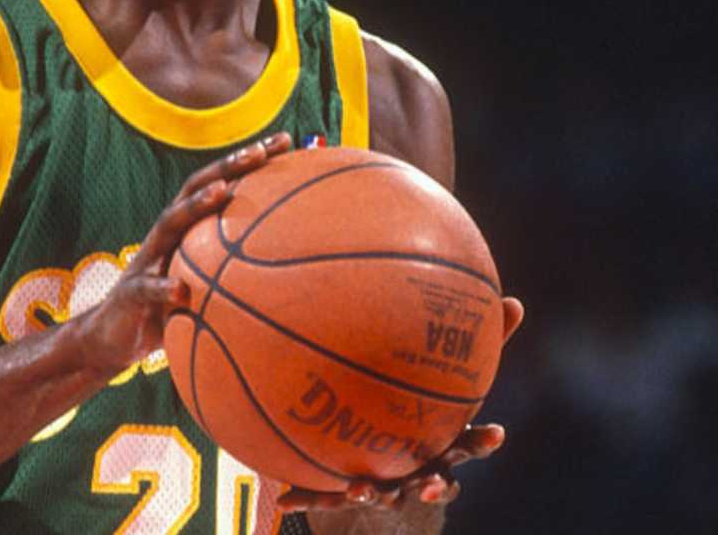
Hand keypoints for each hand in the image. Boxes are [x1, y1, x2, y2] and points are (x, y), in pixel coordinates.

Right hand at [75, 132, 292, 374]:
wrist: (115, 337)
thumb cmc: (170, 308)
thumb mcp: (206, 285)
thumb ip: (239, 272)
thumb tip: (299, 274)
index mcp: (188, 228)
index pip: (220, 184)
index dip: (250, 162)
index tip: (285, 141)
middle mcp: (168, 234)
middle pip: (196, 189)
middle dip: (228, 166)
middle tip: (259, 151)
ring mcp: (147, 259)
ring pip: (170, 223)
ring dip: (196, 206)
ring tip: (222, 193)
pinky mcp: (132, 291)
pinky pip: (148, 287)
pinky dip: (164, 287)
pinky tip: (181, 290)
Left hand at [280, 295, 525, 513]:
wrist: (377, 476)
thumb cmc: (418, 416)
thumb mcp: (443, 378)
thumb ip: (476, 342)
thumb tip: (516, 299)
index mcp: (438, 443)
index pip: (467, 444)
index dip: (483, 441)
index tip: (499, 432)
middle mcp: (414, 470)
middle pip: (432, 481)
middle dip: (436, 485)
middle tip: (433, 484)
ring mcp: (382, 486)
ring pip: (381, 494)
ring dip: (372, 492)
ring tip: (360, 489)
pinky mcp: (344, 495)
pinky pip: (324, 496)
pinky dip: (305, 497)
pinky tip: (282, 499)